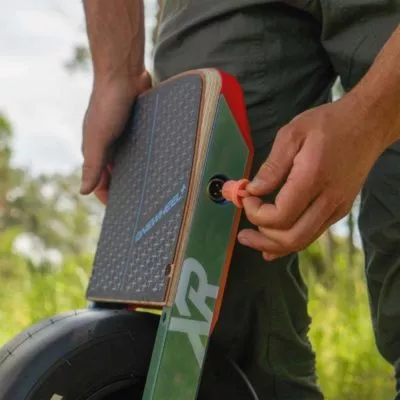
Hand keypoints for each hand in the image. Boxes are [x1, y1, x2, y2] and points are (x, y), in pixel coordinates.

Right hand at [80, 71, 151, 203]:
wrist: (124, 73)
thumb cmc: (107, 104)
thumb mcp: (98, 138)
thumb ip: (93, 165)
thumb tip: (82, 191)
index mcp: (94, 151)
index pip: (100, 182)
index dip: (108, 197)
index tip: (122, 213)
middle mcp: (108, 147)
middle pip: (116, 175)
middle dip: (126, 189)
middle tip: (142, 205)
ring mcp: (124, 138)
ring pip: (131, 163)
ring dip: (139, 175)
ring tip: (154, 190)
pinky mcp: (138, 129)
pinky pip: (142, 149)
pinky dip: (148, 159)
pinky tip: (161, 168)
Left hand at [237, 92, 388, 260]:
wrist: (367, 125)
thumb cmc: (327, 124)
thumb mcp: (292, 134)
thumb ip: (272, 166)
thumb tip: (252, 191)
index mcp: (313, 178)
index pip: (281, 215)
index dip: (257, 213)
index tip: (246, 198)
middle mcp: (329, 200)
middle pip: (292, 237)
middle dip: (262, 239)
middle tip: (242, 232)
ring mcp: (337, 208)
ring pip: (302, 241)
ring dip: (273, 245)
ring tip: (250, 239)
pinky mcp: (339, 210)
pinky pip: (312, 234)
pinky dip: (289, 242)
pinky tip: (272, 245)